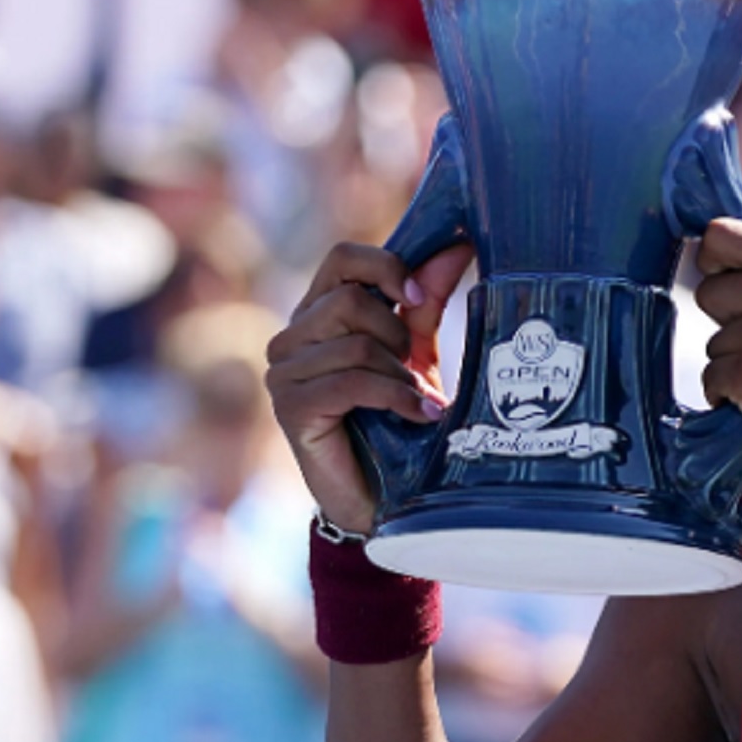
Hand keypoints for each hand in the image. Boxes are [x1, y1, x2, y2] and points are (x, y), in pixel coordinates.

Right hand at [265, 240, 474, 533]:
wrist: (382, 497)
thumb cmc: (398, 420)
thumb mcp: (416, 354)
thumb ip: (425, 303)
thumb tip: (457, 244)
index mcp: (319, 313)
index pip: (342, 258)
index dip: (387, 267)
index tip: (422, 297)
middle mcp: (292, 337)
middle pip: (350, 301)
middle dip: (397, 335)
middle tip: (415, 372)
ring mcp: (284, 372)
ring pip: (355, 344)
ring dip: (401, 375)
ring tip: (419, 402)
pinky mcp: (289, 408)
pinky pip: (351, 382)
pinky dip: (396, 397)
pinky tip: (420, 415)